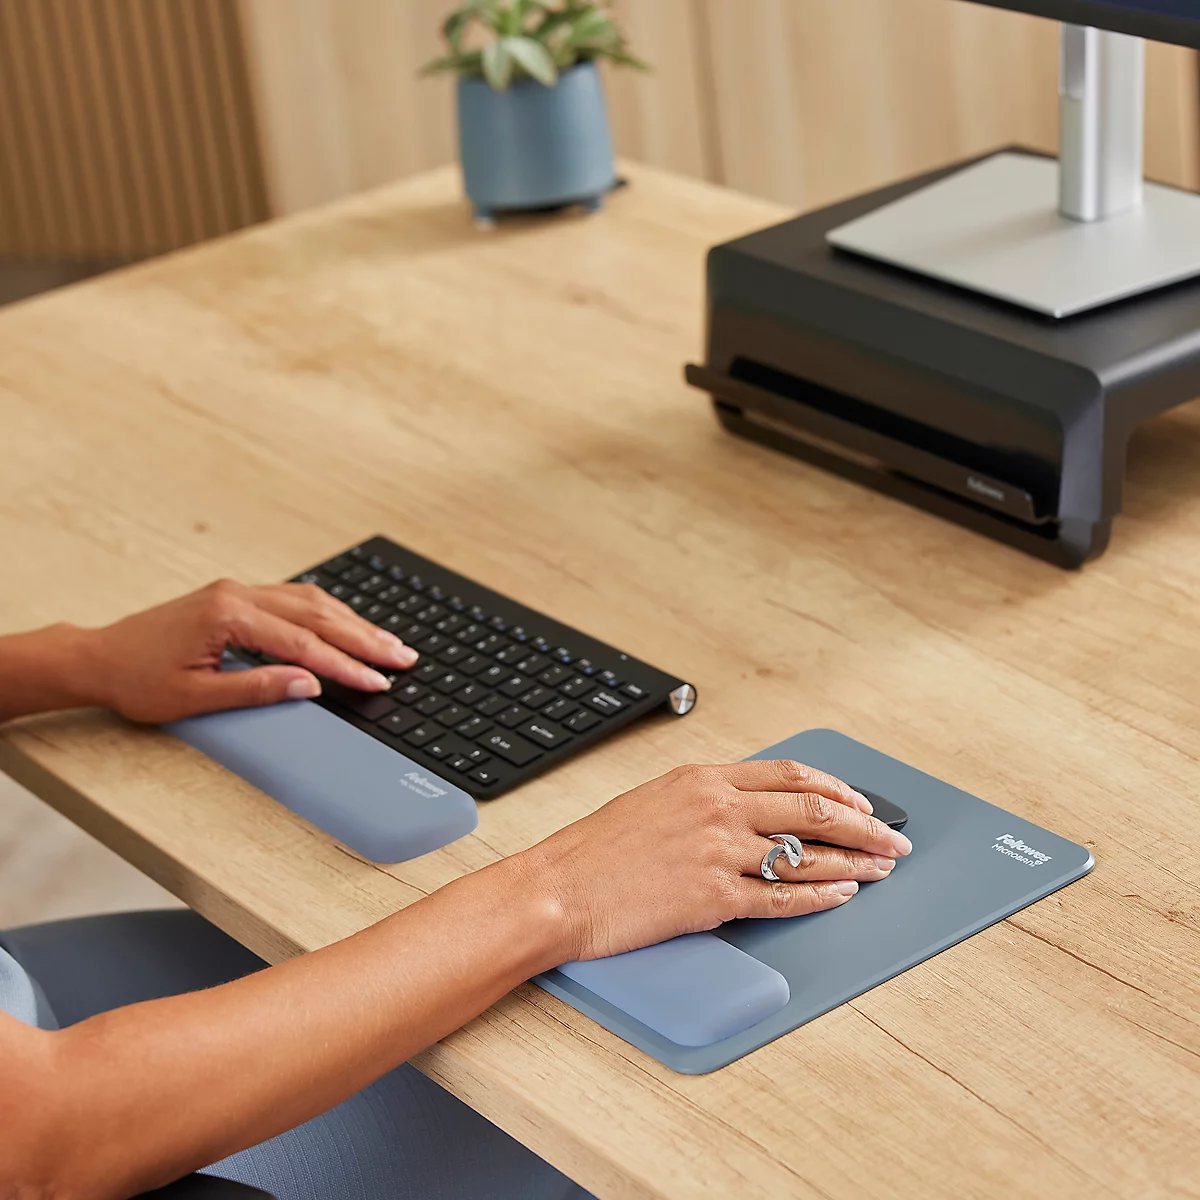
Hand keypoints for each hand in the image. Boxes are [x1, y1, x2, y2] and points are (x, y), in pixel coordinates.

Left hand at [79, 579, 418, 722]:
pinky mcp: (237, 596)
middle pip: (318, 615)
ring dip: (354, 622)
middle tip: (403, 657)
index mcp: (228, 615)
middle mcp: (238, 594)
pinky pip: (296, 599)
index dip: (346, 664)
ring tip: (388, 643)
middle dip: (365, 638)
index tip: (377, 680)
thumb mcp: (194, 698)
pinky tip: (350, 625)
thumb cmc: (137, 680)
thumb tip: (309, 684)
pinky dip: (329, 614)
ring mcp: (239, 591)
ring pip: (312, 601)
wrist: (98, 657)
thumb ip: (256, 689)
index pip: (304, 644)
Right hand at [519, 759, 912, 962]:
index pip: (790, 775)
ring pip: (806, 854)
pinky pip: (782, 897)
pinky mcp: (713, 898)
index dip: (836, 789)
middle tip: (891, 840)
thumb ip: (706, 797)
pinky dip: (820, 897)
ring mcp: (717, 852)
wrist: (560, 888)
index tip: (861, 804)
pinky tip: (842, 897)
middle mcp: (717, 808)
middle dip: (864, 825)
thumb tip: (752, 806)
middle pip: (813, 810)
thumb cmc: (597, 848)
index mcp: (703, 778)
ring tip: (880, 870)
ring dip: (853, 863)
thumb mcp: (655, 800)